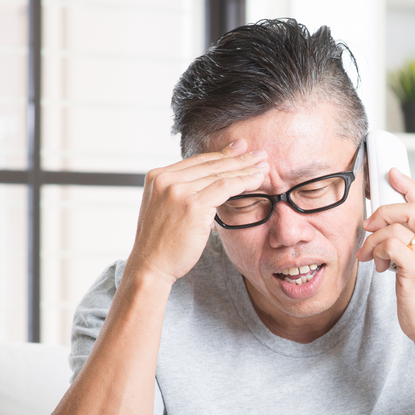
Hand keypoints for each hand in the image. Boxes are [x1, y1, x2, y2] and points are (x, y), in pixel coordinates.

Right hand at [126, 140, 268, 284]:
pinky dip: (244, 181)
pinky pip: (225, 187)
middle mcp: (165, 179)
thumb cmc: (161, 244)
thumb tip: (205, 184)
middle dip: (238, 158)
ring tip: (263, 167)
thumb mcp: (165, 209)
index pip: (196, 161)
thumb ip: (180, 193)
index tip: (240, 149)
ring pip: (220, 174)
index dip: (221, 154)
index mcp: (157, 177)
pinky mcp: (192, 204)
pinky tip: (257, 180)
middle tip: (259, 153)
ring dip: (245, 169)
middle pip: (210, 164)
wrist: (150, 265)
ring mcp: (178, 190)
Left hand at [357, 168, 414, 347]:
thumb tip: (387, 228)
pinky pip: (389, 245)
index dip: (408, 186)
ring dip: (374, 240)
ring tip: (371, 256)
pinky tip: (377, 264)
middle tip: (368, 226)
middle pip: (409, 210)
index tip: (392, 174)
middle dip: (382, 213)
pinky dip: (376, 251)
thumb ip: (413, 246)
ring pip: (395, 227)